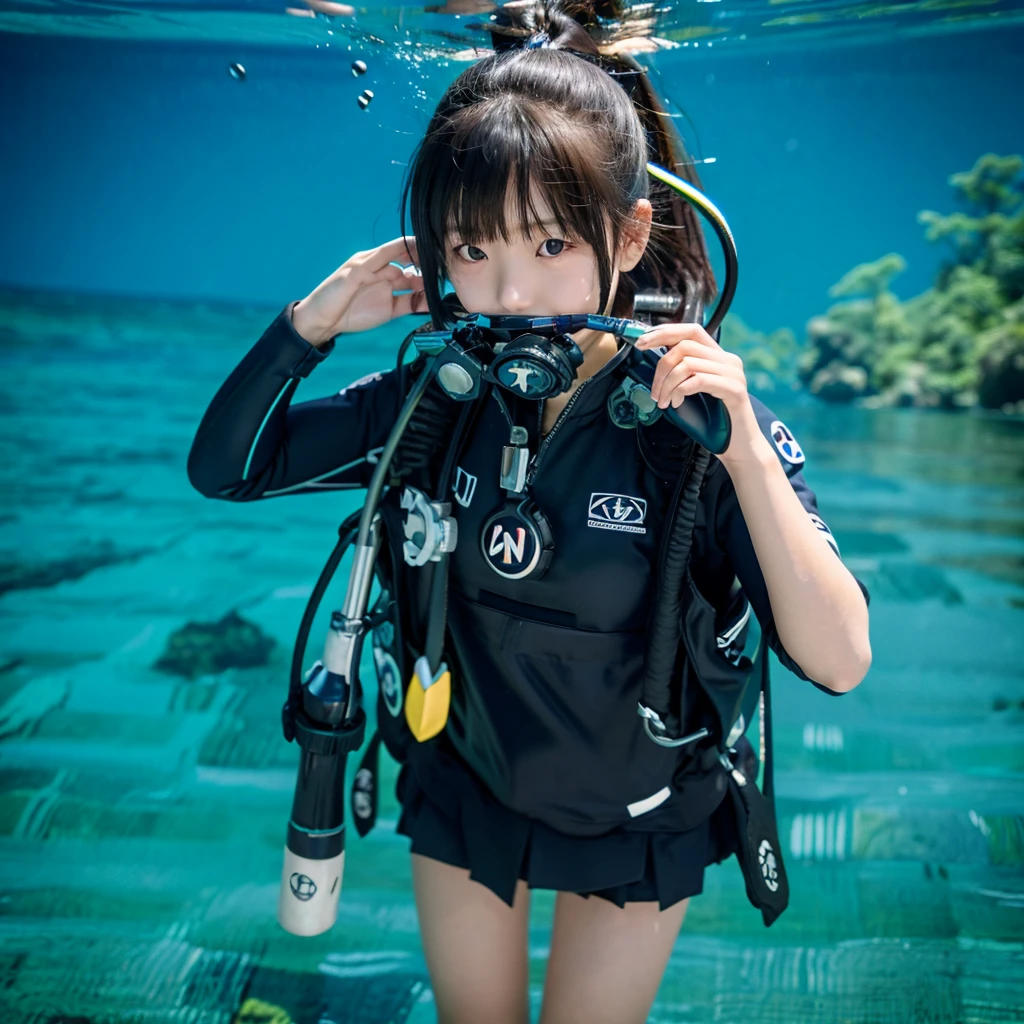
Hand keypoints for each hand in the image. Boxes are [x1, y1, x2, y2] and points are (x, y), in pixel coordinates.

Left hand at [291, 237, 425, 345]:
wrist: (322, 322)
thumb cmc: (330, 294)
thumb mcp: (350, 275)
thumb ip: (373, 264)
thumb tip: (394, 256)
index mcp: (372, 260)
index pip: (396, 248)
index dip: (412, 246)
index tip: (429, 246)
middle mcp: (383, 274)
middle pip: (409, 266)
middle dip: (424, 266)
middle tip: (437, 269)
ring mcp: (388, 292)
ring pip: (413, 285)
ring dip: (426, 285)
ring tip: (437, 286)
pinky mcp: (391, 310)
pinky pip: (411, 304)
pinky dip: (423, 303)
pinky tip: (432, 302)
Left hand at [635, 323, 770, 468]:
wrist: (738, 447)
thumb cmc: (712, 422)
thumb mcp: (692, 391)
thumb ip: (680, 373)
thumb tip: (651, 361)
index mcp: (718, 356)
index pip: (691, 330)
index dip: (664, 333)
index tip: (641, 343)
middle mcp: (728, 360)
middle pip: (684, 346)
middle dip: (661, 367)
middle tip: (654, 392)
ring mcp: (733, 373)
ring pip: (687, 363)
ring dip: (667, 384)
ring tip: (664, 402)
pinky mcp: (734, 389)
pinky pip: (698, 380)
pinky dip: (680, 391)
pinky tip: (677, 404)